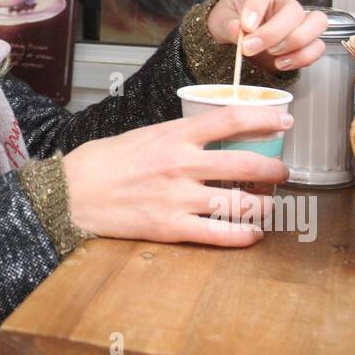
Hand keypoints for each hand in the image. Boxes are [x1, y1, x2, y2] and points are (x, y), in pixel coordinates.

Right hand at [63, 107, 292, 245]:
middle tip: (282, 173)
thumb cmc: (101, 163)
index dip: (265, 119)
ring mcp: (177, 197)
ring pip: (240, 203)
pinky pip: (220, 234)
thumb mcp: (142, 135)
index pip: (230, 119)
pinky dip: (244, 236)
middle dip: (274, 170)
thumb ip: (175, 137)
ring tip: (268, 205)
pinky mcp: (171, 228)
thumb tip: (207, 138)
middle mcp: (181, 164)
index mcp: (173, 134)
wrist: (69, 193)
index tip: (284, 121)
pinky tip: (253, 234)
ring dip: (264, 205)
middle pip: (246, 164)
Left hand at [207, 0, 326, 73]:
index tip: (246, 25)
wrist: (236, 40)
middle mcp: (284, 1)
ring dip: (294, 42)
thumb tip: (236, 29)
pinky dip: (301, 57)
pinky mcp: (306, 41)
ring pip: (316, 23)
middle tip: (249, 47)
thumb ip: (228, 24)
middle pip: (294, 10)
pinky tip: (280, 63)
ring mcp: (299, 20)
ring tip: (271, 54)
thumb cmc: (230, 21)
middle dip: (272, 33)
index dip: (258, 2)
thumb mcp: (220, 21)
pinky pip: (318, 46)